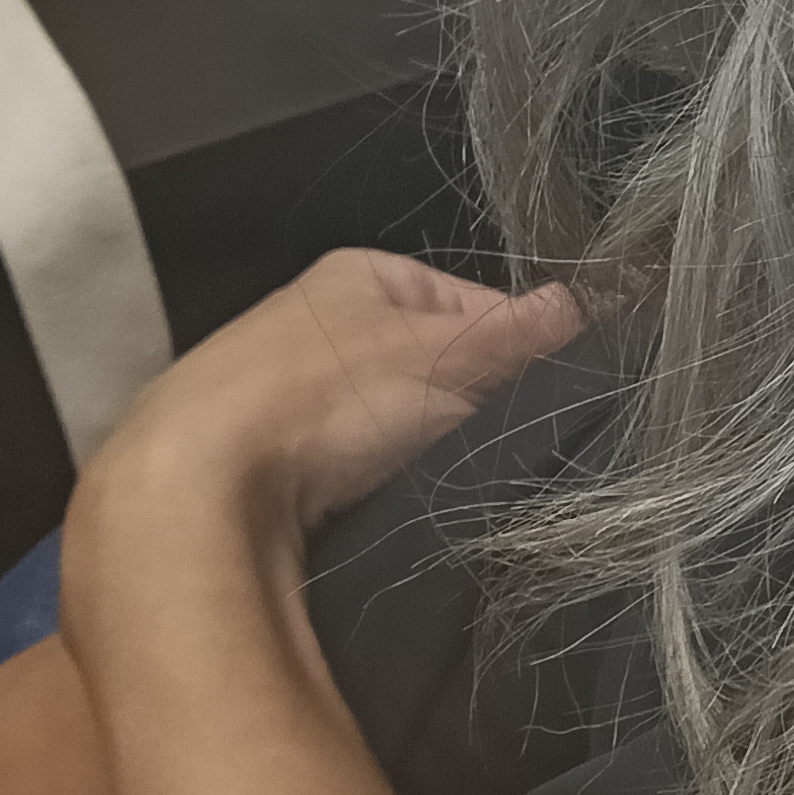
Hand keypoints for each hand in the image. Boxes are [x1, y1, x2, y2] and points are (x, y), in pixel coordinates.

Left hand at [62, 251, 584, 642]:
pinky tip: (372, 521)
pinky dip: (362, 498)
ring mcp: (274, 396)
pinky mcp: (249, 468)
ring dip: (415, 461)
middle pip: (431, 367)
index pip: (476, 301)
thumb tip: (605, 301)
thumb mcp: (454, 356)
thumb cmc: (322, 402)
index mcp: (361, 273)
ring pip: (385, 428)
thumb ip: (532, 331)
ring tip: (434, 493)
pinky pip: (338, 479)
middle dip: (466, 410)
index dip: (521, 351)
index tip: (547, 399)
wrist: (188, 496)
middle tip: (494, 452)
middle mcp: (312, 321)